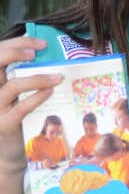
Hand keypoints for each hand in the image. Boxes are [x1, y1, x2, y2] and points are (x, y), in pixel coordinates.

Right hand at [0, 36, 60, 173]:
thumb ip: (19, 75)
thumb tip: (44, 56)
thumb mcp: (12, 94)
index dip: (17, 43)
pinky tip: (51, 91)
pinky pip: (22, 107)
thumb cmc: (13, 116)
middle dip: (17, 51)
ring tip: (57, 77)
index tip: (40, 43)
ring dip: (37, 78)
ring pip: (13, 85)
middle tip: (39, 51)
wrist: (6, 151)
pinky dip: (38, 97)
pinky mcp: (4, 124)